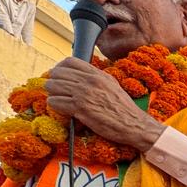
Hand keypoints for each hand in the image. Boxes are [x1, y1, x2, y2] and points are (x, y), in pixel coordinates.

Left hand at [43, 58, 164, 151]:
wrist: (134, 125)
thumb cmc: (124, 109)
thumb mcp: (112, 86)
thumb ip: (96, 79)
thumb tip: (81, 76)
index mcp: (98, 75)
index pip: (69, 61)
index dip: (60, 68)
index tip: (60, 76)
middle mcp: (90, 81)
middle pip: (57, 73)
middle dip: (53, 81)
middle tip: (56, 90)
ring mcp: (84, 94)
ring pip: (52, 86)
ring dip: (52, 93)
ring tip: (58, 99)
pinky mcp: (80, 108)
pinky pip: (55, 102)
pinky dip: (55, 105)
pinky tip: (61, 109)